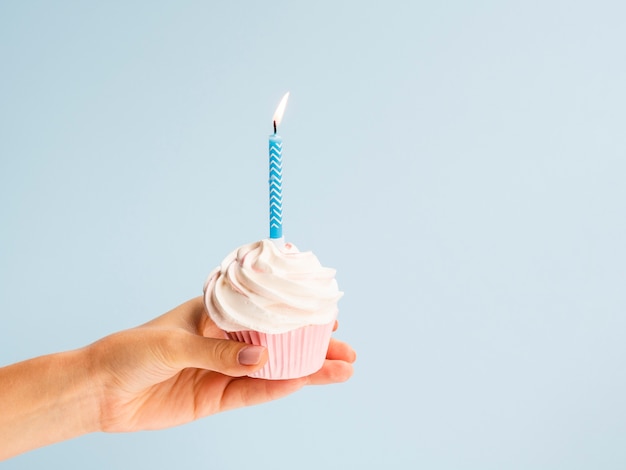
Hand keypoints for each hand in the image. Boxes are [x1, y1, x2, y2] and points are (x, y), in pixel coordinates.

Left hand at [89, 297, 355, 432]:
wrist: (101, 391)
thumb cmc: (131, 350)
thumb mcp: (174, 343)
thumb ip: (218, 351)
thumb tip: (261, 358)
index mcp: (217, 313)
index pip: (265, 308)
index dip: (298, 311)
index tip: (328, 313)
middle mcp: (226, 340)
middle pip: (279, 341)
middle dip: (313, 345)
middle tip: (347, 350)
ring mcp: (224, 369)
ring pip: (274, 368)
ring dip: (307, 369)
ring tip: (341, 369)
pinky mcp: (217, 397)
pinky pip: (254, 393)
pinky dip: (280, 389)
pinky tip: (305, 383)